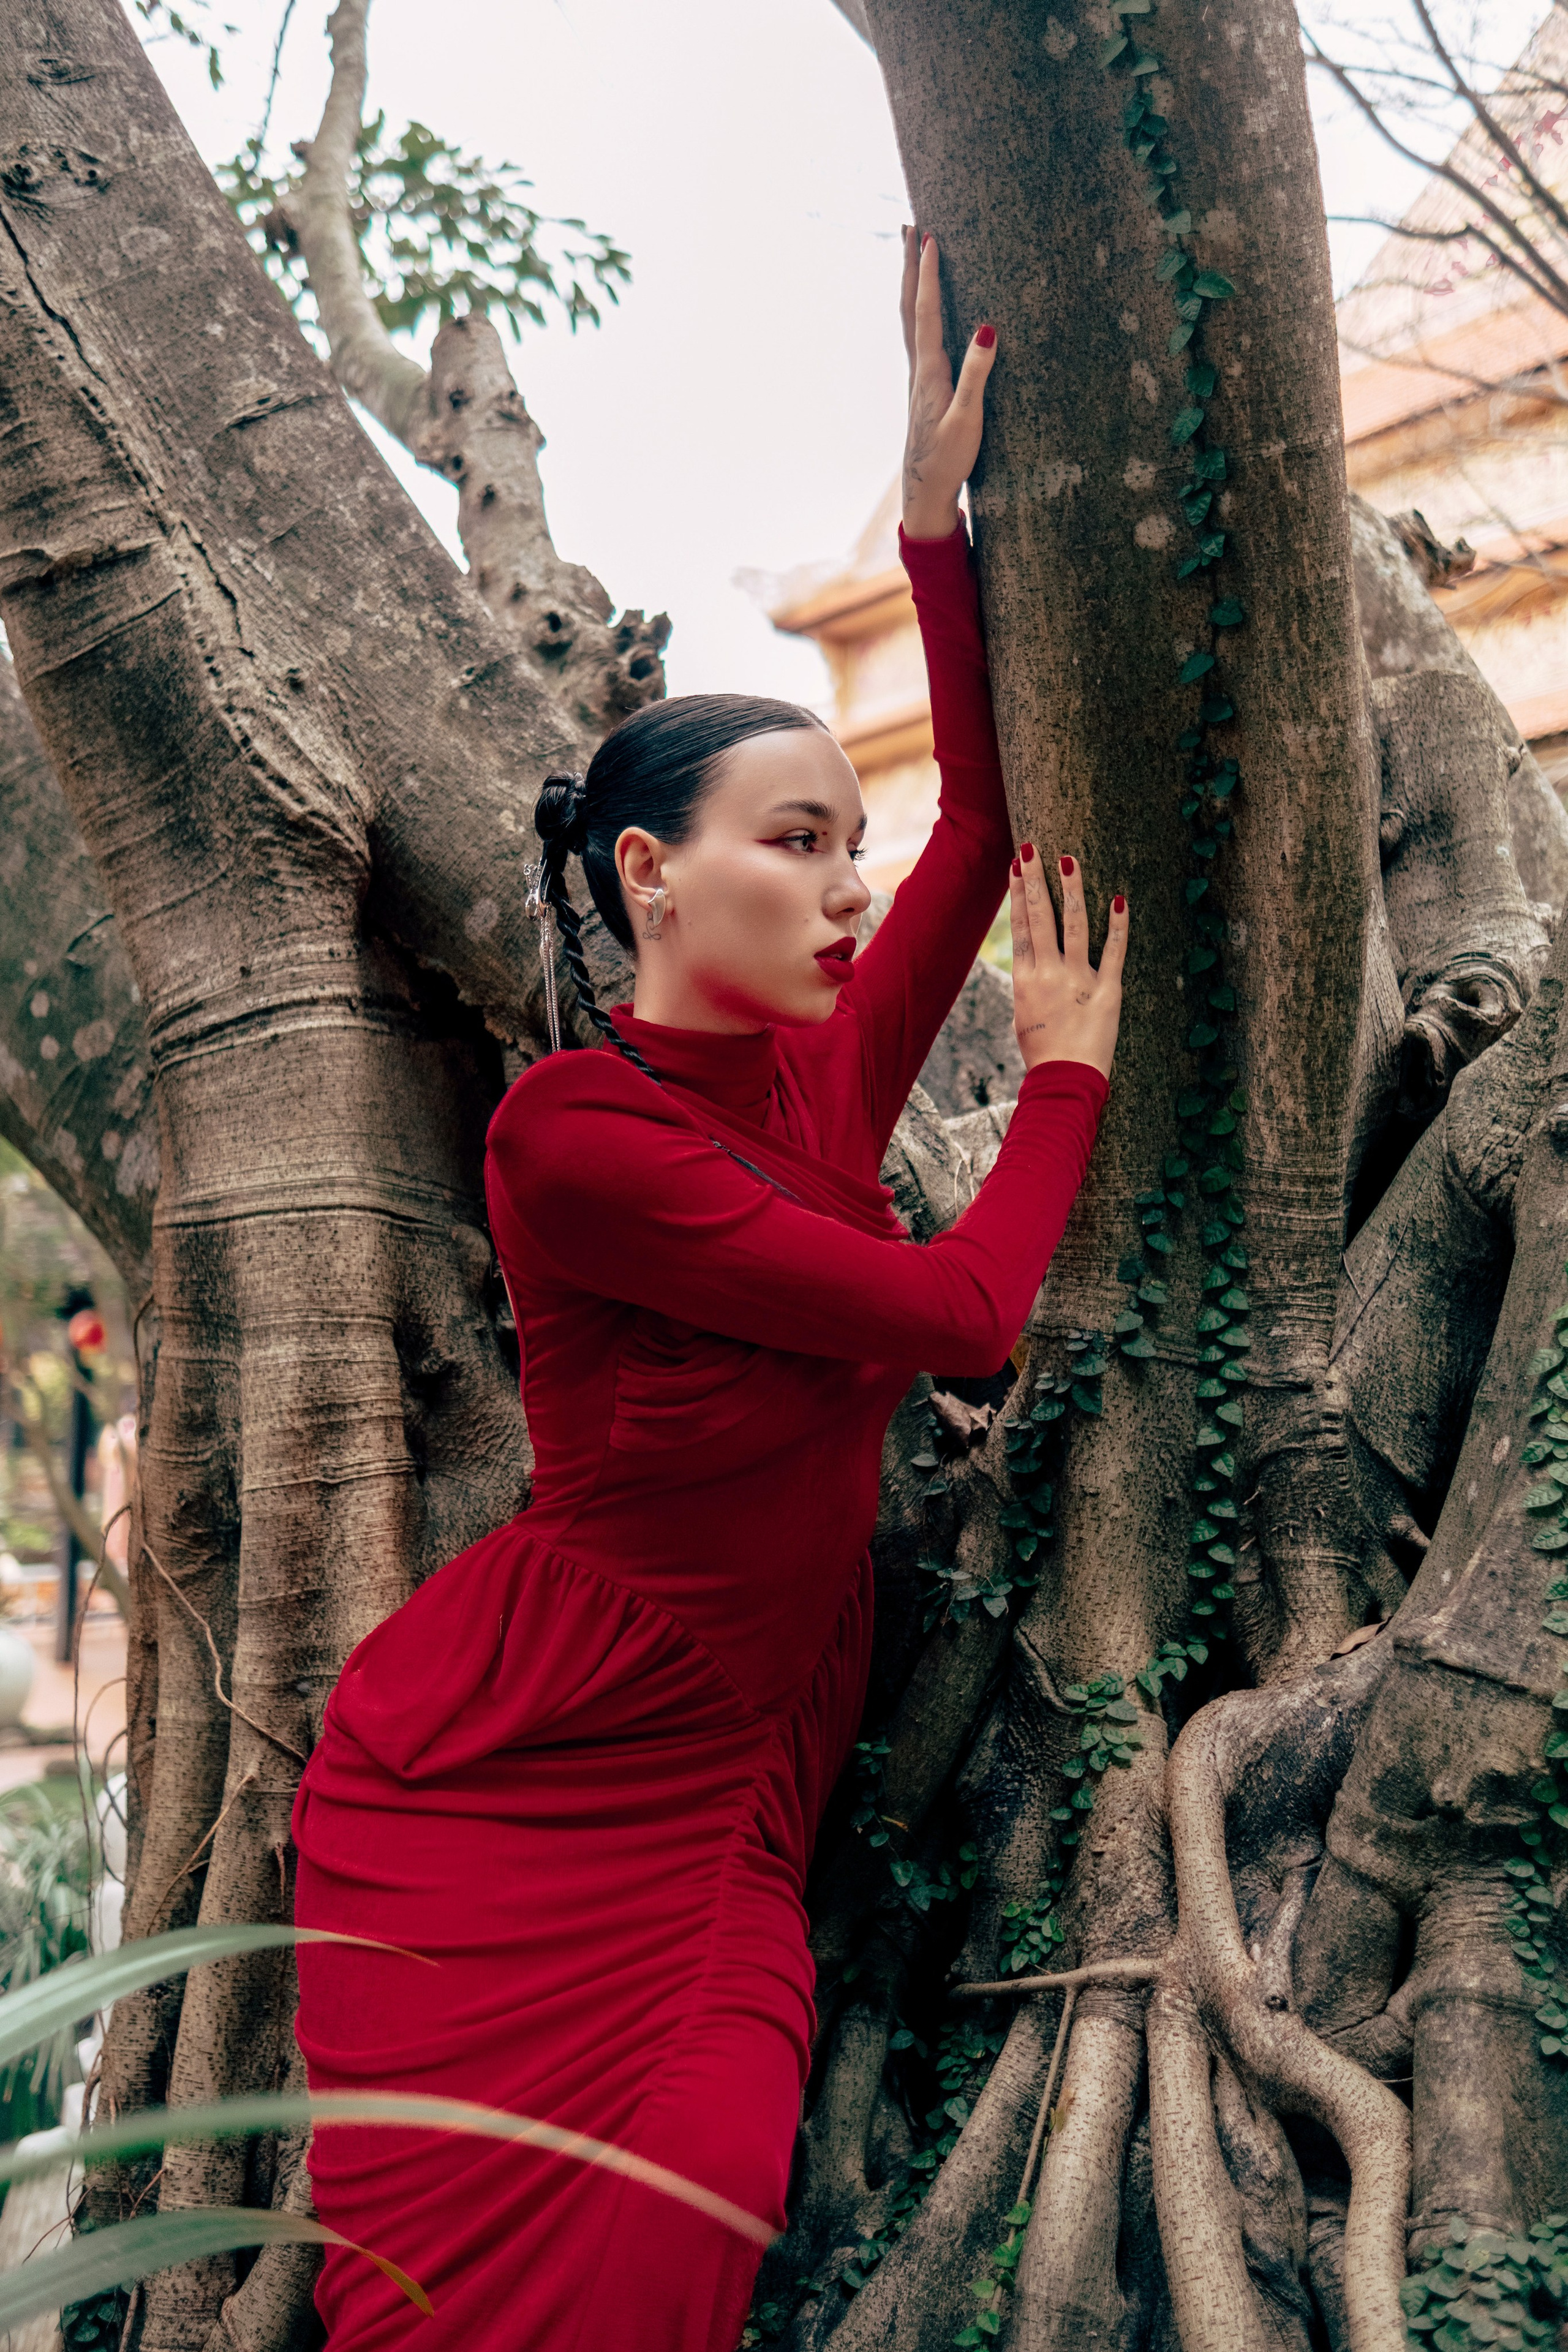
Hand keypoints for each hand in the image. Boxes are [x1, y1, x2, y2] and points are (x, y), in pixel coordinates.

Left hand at [900, 228, 996, 540]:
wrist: (926, 490)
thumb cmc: (949, 459)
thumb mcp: (968, 419)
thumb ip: (976, 375)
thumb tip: (987, 330)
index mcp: (930, 371)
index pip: (926, 312)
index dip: (928, 274)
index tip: (929, 237)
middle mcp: (919, 367)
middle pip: (909, 306)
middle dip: (911, 265)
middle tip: (910, 227)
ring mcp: (919, 375)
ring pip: (910, 318)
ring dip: (911, 282)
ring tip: (913, 252)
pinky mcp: (924, 385)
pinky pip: (918, 334)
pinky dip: (918, 308)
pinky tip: (923, 305)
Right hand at [1009, 850, 1125, 1079]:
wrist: (1065, 1080)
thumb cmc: (1043, 1051)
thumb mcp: (1024, 1012)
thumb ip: (1031, 981)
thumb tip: (1033, 955)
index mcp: (1025, 979)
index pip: (1020, 925)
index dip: (1018, 893)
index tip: (1017, 865)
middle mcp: (1049, 974)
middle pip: (1040, 917)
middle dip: (1035, 880)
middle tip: (1032, 848)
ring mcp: (1079, 980)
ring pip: (1075, 925)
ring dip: (1071, 890)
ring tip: (1069, 861)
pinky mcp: (1108, 991)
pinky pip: (1114, 952)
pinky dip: (1118, 926)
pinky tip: (1118, 899)